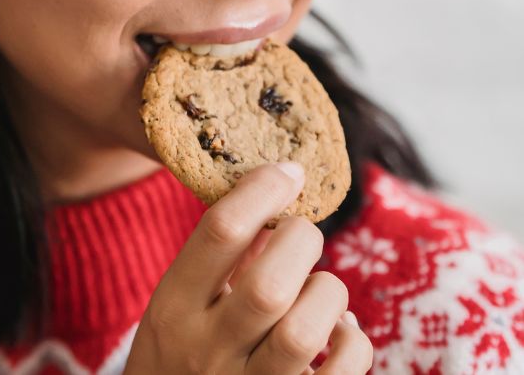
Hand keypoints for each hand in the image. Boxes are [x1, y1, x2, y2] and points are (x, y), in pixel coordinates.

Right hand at [123, 163, 372, 373]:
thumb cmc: (177, 360)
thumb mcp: (175, 307)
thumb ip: (214, 263)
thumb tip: (273, 201)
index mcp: (173, 308)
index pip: (219, 232)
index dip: (262, 190)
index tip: (287, 171)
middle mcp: (206, 351)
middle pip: (270, 282)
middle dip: (301, 241)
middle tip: (302, 234)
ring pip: (306, 330)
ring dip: (327, 293)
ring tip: (319, 288)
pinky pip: (340, 373)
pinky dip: (352, 341)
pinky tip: (338, 331)